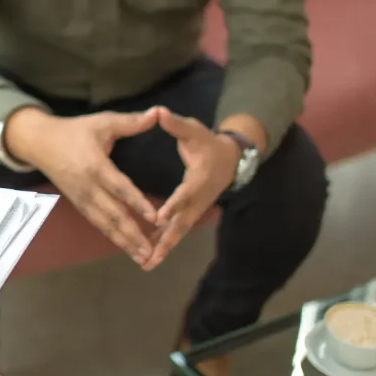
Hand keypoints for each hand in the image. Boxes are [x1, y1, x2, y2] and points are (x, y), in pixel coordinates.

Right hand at [10, 107, 160, 264]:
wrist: (40, 143)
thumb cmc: (74, 131)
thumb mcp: (102, 122)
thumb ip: (130, 122)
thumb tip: (157, 113)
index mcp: (95, 166)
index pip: (120, 188)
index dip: (137, 203)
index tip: (155, 217)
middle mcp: (88, 187)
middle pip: (112, 214)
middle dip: (132, 234)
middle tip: (151, 251)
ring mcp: (81, 198)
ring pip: (104, 224)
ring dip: (123, 241)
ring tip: (142, 257)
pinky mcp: (78, 204)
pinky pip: (97, 223)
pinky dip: (112, 236)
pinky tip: (125, 247)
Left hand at [142, 107, 239, 270]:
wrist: (230, 160)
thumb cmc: (208, 143)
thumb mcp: (194, 130)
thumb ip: (177, 124)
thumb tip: (159, 111)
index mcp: (199, 179)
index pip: (185, 194)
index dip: (173, 205)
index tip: (159, 217)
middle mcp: (198, 199)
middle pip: (181, 223)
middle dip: (166, 241)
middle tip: (150, 256)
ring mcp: (195, 210)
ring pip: (178, 233)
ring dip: (163, 249)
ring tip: (146, 264)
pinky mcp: (191, 214)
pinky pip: (176, 232)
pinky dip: (164, 244)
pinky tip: (148, 256)